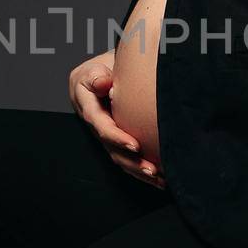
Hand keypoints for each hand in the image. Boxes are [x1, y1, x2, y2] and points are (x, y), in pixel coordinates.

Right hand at [68, 53, 165, 189]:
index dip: (117, 138)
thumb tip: (102, 83)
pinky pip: (128, 158)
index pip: (101, 125)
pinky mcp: (117, 140)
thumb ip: (97, 75)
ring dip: (139, 170)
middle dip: (132, 162)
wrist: (105, 72)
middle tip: (152, 169)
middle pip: (112, 149)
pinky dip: (142, 170)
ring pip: (121, 158)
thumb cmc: (102, 68)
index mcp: (88, 106)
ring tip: (159, 178)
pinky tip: (160, 178)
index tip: (135, 146)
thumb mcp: (95, 68)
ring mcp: (106, 135)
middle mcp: (96, 125)